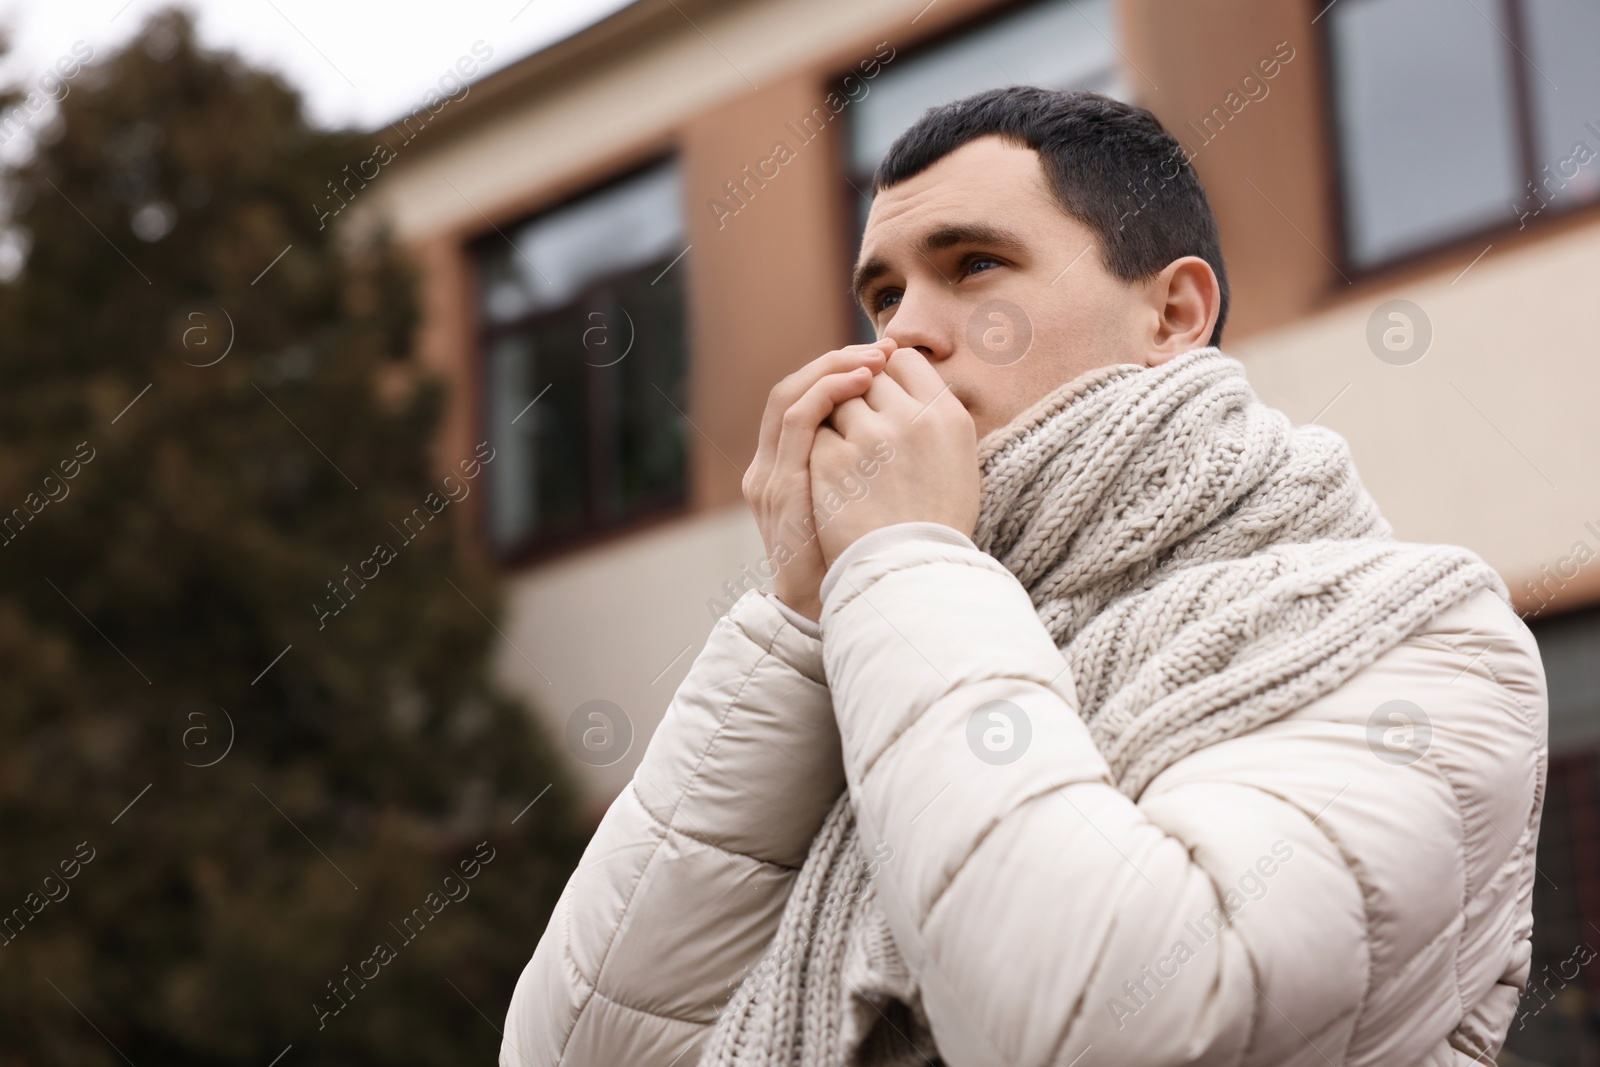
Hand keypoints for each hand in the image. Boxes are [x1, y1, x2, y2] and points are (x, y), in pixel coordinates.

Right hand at [743, 338, 897, 621]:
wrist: (840, 613)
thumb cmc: (865, 567)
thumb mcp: (867, 510)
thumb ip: (874, 471)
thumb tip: (918, 434)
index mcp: (791, 470)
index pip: (809, 401)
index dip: (843, 372)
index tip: (886, 358)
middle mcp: (772, 467)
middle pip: (794, 388)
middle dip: (839, 361)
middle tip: (882, 348)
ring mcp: (772, 476)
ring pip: (791, 394)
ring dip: (833, 367)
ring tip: (874, 358)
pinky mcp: (780, 485)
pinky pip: (797, 419)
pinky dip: (828, 390)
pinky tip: (862, 382)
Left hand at [810, 347, 978, 567]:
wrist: (907, 574)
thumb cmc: (935, 520)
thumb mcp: (955, 461)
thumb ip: (932, 415)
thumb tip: (901, 374)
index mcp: (947, 416)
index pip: (905, 361)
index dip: (889, 373)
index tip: (884, 393)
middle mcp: (910, 419)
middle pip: (866, 375)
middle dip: (859, 394)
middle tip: (864, 428)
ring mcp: (867, 438)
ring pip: (836, 399)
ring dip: (836, 418)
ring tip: (849, 455)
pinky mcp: (830, 461)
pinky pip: (813, 431)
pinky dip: (818, 447)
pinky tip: (831, 474)